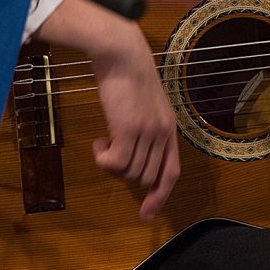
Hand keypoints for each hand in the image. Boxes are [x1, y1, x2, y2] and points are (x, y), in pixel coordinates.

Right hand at [88, 24, 179, 220]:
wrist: (122, 55)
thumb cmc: (128, 79)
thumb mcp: (145, 107)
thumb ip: (145, 131)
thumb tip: (131, 159)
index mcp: (170, 130)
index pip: (171, 172)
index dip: (160, 196)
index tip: (147, 214)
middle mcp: (163, 133)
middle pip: (144, 177)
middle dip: (123, 172)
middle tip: (110, 152)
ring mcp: (147, 132)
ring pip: (128, 172)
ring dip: (111, 164)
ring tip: (103, 142)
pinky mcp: (129, 129)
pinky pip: (114, 163)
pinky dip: (102, 159)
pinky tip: (99, 141)